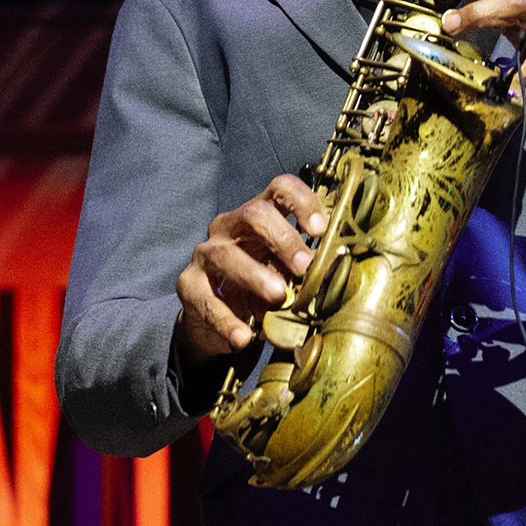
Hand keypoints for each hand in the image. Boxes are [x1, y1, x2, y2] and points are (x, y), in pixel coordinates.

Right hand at [175, 173, 323, 367]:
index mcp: (259, 214)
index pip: (280, 188)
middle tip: (305, 266)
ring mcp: (206, 254)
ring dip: (255, 276)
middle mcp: (229, 227)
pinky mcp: (188, 285)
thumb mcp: (286, 270)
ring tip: (278, 297)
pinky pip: (205, 299)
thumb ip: (305, 264)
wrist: (219, 317)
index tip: (321, 229)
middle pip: (254, 214)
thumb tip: (337, 267)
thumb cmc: (262, 282)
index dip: (303, 202)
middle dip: (283, 238)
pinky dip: (226, 320)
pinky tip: (244, 337)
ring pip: (226, 255)